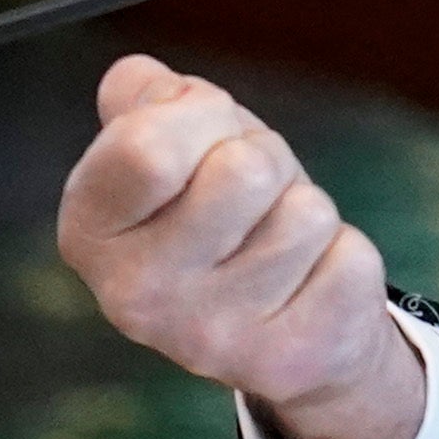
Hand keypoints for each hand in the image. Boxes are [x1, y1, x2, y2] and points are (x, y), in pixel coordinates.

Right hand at [58, 54, 423, 438]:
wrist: (281, 326)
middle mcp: (134, 296)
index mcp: (89, 232)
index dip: (198, 117)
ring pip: (305, 212)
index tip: (204, 139)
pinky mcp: (285, 360)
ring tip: (278, 241)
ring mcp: (208, 339)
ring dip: (304, 209)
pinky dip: (343, 256)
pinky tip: (308, 284)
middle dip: (267, 159)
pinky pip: (349, 257)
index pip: (146, 146)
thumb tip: (134, 78)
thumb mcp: (177, 145)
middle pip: (244, 169)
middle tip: (254, 196)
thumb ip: (148, 100)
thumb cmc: (224, 213)